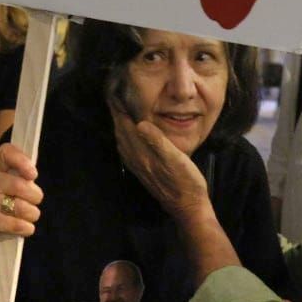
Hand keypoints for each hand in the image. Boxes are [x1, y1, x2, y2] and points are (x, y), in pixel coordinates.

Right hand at [0, 143, 42, 250]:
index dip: (21, 160)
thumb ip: (26, 173)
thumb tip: (32, 174)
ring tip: (30, 214)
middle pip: (18, 184)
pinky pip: (14, 224)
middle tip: (36, 199)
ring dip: (32, 213)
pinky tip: (26, 227)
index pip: (6, 153)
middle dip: (35, 195)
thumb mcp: (18, 181)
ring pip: (19, 207)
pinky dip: (25, 227)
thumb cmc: (10, 199)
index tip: (33, 174)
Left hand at [111, 108, 211, 225]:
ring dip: (119, 126)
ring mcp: (139, 168)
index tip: (114, 93)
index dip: (119, 110)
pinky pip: (127, 152)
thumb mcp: (177, 160)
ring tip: (120, 112)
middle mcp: (137, 161)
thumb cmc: (186, 182)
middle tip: (115, 98)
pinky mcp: (144, 172)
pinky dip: (124, 139)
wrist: (187, 208)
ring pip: (123, 143)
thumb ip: (158, 142)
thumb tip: (140, 124)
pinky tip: (129, 137)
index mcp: (143, 154)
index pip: (125, 127)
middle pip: (121, 133)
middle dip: (117, 115)